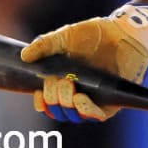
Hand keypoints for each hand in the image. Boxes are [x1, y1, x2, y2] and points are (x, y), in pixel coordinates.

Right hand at [20, 4, 147, 122]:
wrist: (123, 31)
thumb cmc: (94, 34)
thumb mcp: (66, 36)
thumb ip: (45, 44)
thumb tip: (24, 56)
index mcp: (63, 82)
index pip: (47, 102)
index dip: (41, 103)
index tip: (39, 94)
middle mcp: (76, 94)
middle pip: (58, 110)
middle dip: (53, 99)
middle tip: (58, 81)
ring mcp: (93, 99)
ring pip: (74, 116)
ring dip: (67, 106)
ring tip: (69, 89)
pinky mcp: (110, 102)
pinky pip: (96, 115)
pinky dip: (86, 111)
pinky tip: (80, 99)